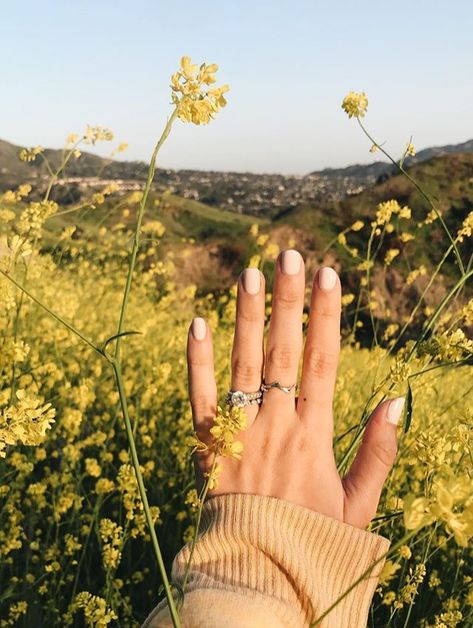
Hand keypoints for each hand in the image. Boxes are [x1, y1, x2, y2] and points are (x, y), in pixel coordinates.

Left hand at [187, 250, 402, 528]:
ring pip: (243, 364)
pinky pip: (198, 396)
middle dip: (288, 301)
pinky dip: (196, 360)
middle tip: (289, 255)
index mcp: (314, 436)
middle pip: (282, 351)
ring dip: (247, 317)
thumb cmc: (312, 541)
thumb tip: (395, 399)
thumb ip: (378, 452)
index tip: (329, 275)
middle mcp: (275, 426)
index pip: (322, 361)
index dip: (327, 316)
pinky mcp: (205, 446)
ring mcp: (238, 433)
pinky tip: (197, 322)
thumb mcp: (359, 506)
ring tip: (249, 273)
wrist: (257, 576)